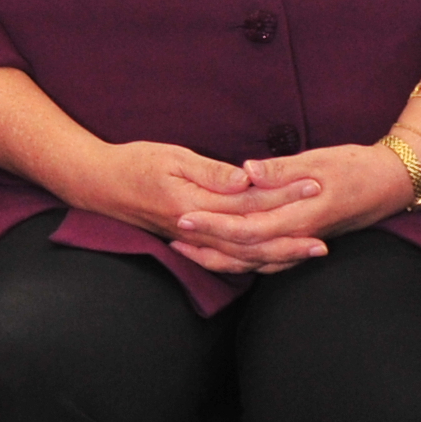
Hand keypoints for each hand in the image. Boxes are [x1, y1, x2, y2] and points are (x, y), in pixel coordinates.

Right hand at [67, 138, 330, 276]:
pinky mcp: (189, 244)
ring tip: (306, 255)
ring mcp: (192, 241)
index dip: (285, 195)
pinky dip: (252, 264)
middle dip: (290, 240)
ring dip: (276, 257)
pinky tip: (271, 262)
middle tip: (324, 242)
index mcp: (194, 204)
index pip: (250, 202)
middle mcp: (196, 230)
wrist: (96, 184)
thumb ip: (211, 172)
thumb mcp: (172, 157)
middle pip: (252, 240)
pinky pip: (225, 261)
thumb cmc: (133, 163)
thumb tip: (246, 178)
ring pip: (240, 257)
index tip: (316, 187)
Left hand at [173, 138, 420, 273]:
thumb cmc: (356, 166)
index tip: (183, 216)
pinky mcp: (304, 242)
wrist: (391, 183)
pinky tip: (223, 255)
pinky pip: (268, 260)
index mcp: (299, 216)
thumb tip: (246, 172)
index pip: (246, 228)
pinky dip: (242, 260)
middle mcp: (298, 236)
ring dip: (219, 257)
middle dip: (206, 245)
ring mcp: (301, 243)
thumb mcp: (319, 161)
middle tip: (172, 234)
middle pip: (244, 252)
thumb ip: (281, 170)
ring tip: (186, 247)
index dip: (212, 225)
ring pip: (254, 261)